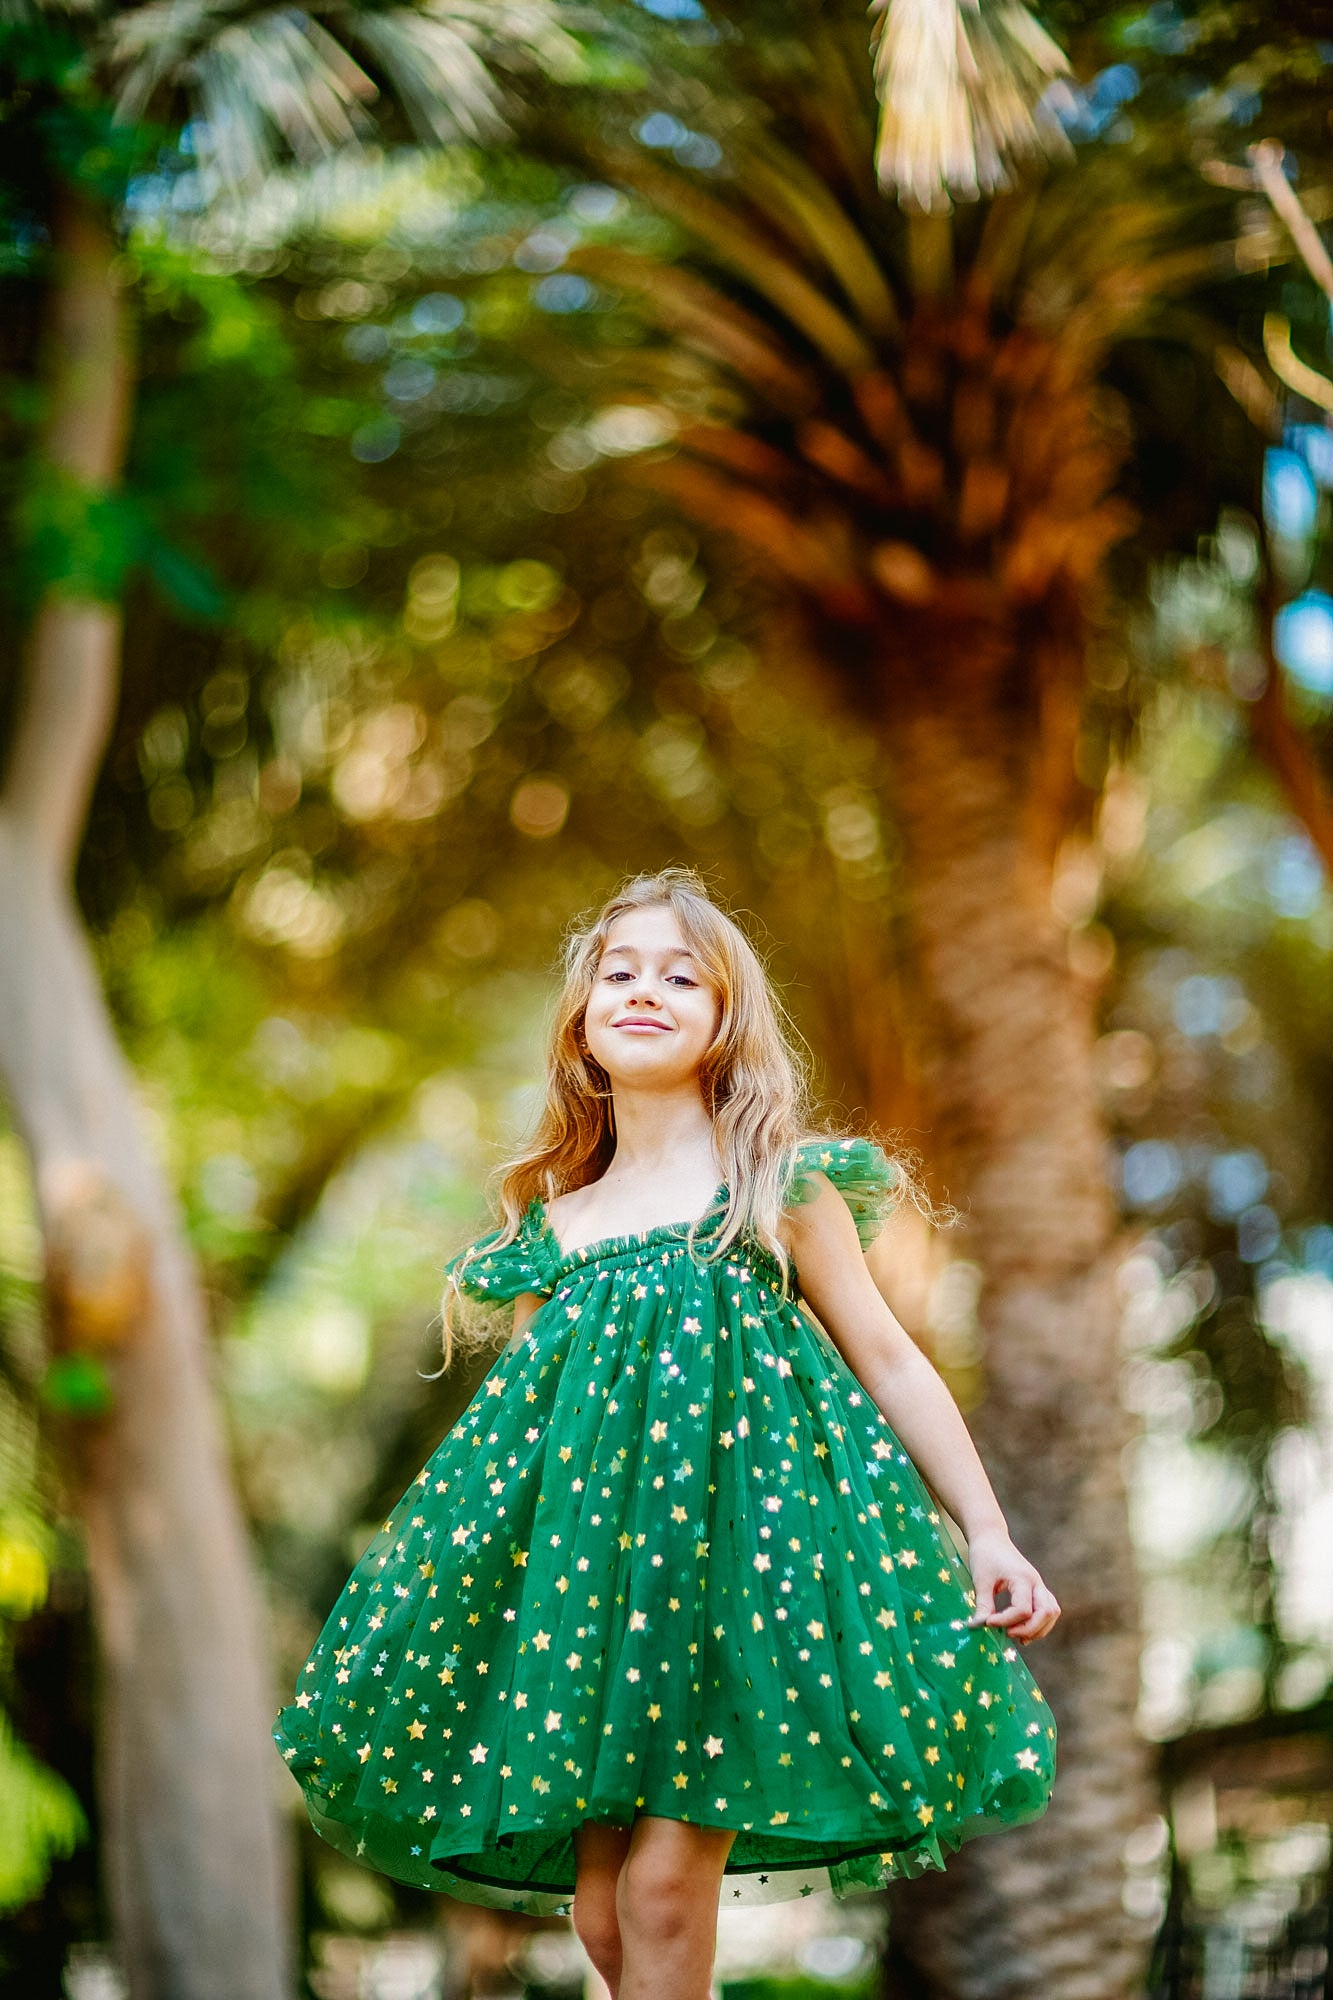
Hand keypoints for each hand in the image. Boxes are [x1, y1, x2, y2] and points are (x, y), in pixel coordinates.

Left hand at [964, 1528, 1060, 1644]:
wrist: (991, 1537)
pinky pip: (1048, 1608)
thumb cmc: (984, 1555)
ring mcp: (1039, 1584)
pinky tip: (1022, 1630)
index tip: (987, 1622)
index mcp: (1022, 1578)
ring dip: (1038, 1628)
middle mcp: (1036, 1582)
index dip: (1006, 1621)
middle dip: (1029, 1629)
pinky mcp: (1037, 1588)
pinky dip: (1040, 1622)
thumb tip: (978, 1628)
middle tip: (1007, 1633)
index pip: (1023, 1609)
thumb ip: (983, 1605)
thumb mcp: (981, 1580)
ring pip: (1052, 1612)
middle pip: (1046, 1612)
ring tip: (1016, 1635)